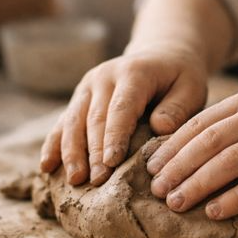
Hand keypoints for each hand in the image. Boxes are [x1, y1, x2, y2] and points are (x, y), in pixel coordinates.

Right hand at [40, 45, 207, 185]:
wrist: (160, 56)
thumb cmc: (179, 78)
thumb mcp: (191, 87)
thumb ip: (177, 108)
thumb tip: (159, 127)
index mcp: (133, 73)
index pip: (121, 108)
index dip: (114, 136)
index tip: (110, 163)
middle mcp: (104, 77)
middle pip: (94, 118)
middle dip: (93, 152)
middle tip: (96, 181)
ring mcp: (87, 88)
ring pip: (73, 121)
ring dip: (71, 152)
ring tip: (74, 179)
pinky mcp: (79, 99)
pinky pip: (63, 123)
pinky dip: (54, 145)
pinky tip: (46, 167)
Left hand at [146, 91, 237, 218]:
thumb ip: (228, 131)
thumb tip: (178, 160)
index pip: (198, 124)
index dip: (171, 148)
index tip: (149, 169)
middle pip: (209, 141)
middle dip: (178, 167)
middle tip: (156, 190)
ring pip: (230, 162)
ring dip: (198, 184)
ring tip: (177, 203)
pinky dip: (235, 198)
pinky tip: (215, 212)